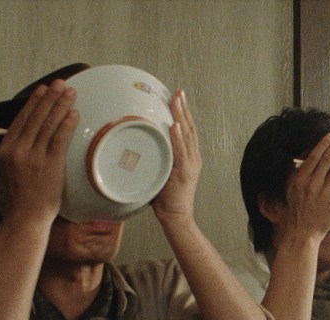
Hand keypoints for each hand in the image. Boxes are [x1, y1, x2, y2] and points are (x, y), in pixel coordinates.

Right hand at [0, 80, 77, 224]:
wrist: (25, 218)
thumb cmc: (17, 202)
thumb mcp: (4, 178)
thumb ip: (7, 165)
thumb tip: (10, 158)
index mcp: (6, 149)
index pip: (22, 119)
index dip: (34, 102)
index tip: (43, 90)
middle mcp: (18, 149)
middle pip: (36, 117)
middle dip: (50, 98)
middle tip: (61, 84)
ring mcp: (34, 156)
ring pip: (49, 124)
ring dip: (61, 105)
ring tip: (71, 92)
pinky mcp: (50, 164)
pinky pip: (60, 139)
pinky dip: (67, 124)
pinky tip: (74, 113)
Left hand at [152, 90, 201, 222]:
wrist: (176, 217)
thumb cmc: (166, 199)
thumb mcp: (160, 174)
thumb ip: (154, 160)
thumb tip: (136, 148)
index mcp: (189, 158)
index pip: (188, 131)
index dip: (184, 113)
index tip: (178, 97)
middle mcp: (193, 159)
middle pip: (190, 128)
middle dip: (184, 109)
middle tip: (178, 92)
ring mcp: (190, 165)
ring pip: (187, 136)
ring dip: (181, 117)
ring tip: (176, 101)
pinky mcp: (184, 173)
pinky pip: (181, 152)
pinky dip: (179, 137)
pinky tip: (175, 126)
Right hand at [281, 130, 329, 242]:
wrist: (301, 232)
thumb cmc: (296, 212)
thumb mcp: (291, 190)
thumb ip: (298, 174)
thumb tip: (305, 161)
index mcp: (300, 179)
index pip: (314, 157)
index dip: (324, 144)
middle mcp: (312, 183)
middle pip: (328, 158)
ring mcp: (324, 192)